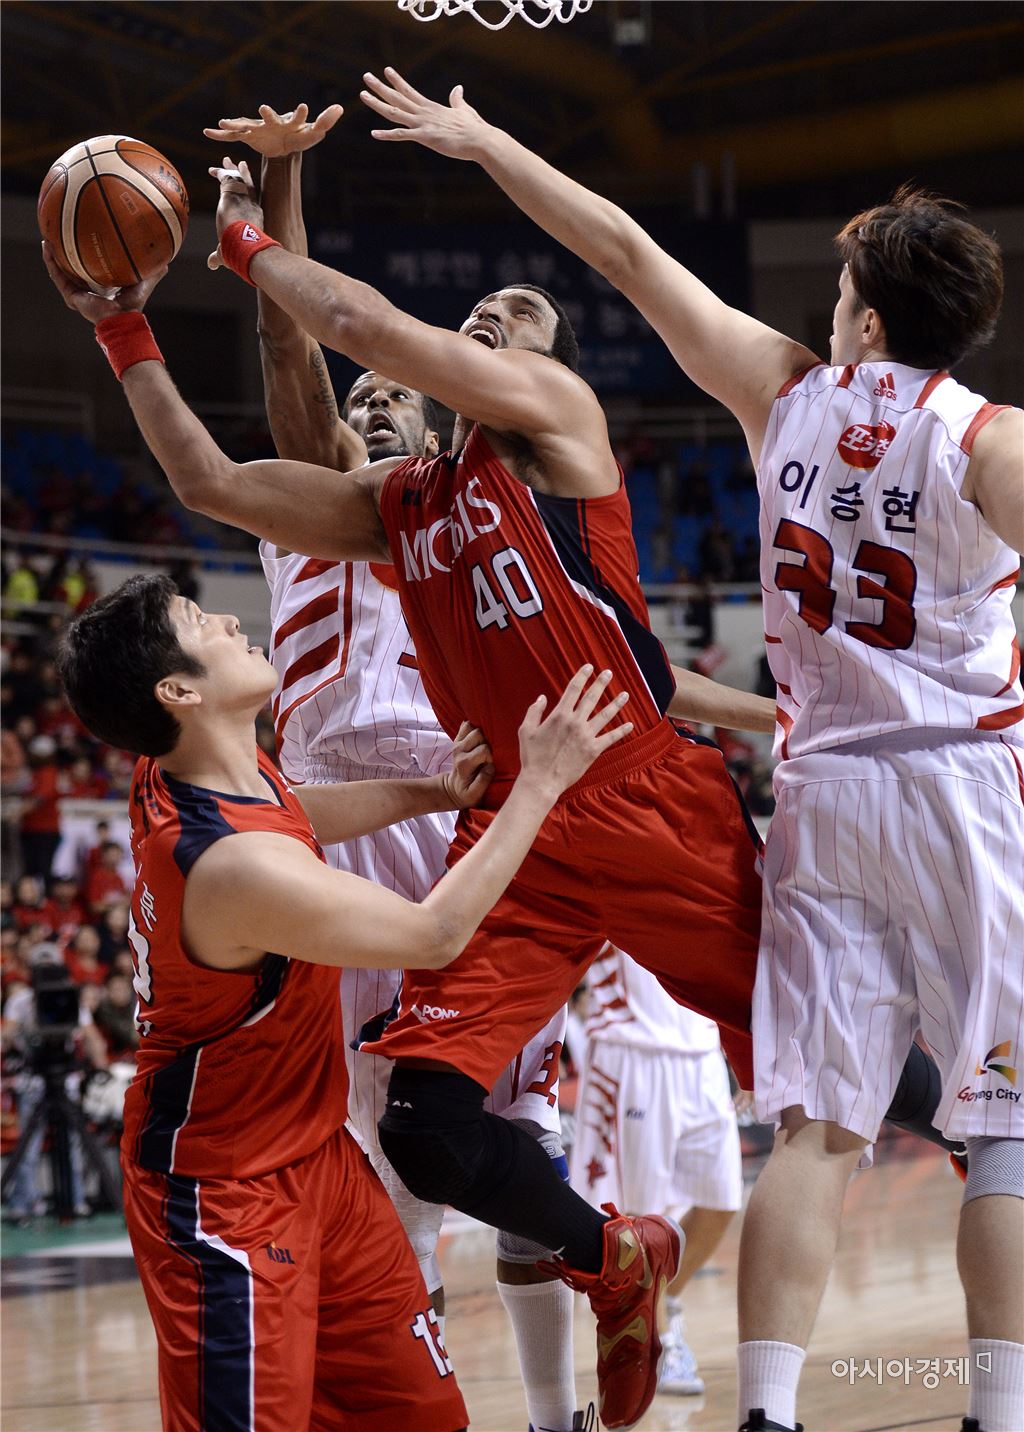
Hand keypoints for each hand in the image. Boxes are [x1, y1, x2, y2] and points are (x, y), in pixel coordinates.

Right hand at [42, 240, 166, 322]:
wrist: (122, 320)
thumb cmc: (133, 306)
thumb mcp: (142, 284)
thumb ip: (152, 274)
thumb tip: (166, 261)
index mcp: (102, 287)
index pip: (91, 269)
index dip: (86, 255)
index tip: (83, 239)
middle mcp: (87, 290)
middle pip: (73, 268)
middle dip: (66, 253)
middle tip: (60, 235)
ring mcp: (77, 294)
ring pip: (61, 271)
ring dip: (53, 255)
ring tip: (47, 238)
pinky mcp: (71, 296)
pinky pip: (57, 276)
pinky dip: (51, 262)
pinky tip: (46, 247)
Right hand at [203, 103, 342, 158]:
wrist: (283, 144)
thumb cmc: (299, 136)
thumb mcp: (314, 132)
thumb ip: (325, 121)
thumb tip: (340, 107)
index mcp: (289, 122)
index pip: (298, 117)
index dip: (302, 114)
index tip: (305, 108)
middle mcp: (271, 121)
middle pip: (269, 118)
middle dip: (267, 114)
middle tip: (264, 108)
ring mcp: (258, 128)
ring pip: (246, 126)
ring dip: (235, 124)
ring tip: (222, 123)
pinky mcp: (249, 135)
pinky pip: (233, 136)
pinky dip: (221, 135)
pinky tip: (208, 132)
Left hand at [207, 157, 263, 269]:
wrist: (246, 244)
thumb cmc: (241, 251)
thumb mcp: (228, 253)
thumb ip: (218, 256)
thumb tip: (211, 264)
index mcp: (255, 216)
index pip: (251, 201)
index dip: (247, 194)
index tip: (242, 189)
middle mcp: (251, 204)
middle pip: (248, 185)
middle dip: (243, 174)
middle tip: (242, 164)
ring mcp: (242, 197)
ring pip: (237, 178)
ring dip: (231, 168)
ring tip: (227, 159)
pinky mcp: (230, 193)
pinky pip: (225, 178)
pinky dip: (218, 172)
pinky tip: (212, 170)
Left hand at [361, 68, 490, 160]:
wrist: (480, 139)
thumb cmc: (474, 128)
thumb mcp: (464, 110)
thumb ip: (457, 100)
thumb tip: (458, 88)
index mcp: (431, 107)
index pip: (409, 91)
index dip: (396, 81)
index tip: (386, 70)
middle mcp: (424, 112)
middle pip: (397, 97)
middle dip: (380, 87)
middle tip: (366, 76)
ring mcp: (423, 124)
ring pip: (395, 112)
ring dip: (377, 103)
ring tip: (363, 94)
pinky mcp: (425, 137)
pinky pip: (401, 135)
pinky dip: (387, 135)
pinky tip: (374, 133)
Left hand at [441, 722, 494, 808]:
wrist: (452, 790)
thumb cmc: (466, 793)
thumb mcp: (474, 795)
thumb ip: (483, 780)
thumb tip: (490, 766)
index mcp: (464, 763)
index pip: (483, 750)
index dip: (491, 756)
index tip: (490, 765)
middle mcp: (459, 750)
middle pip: (478, 734)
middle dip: (487, 742)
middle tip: (488, 754)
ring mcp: (457, 744)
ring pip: (472, 727)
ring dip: (481, 734)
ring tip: (484, 745)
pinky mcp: (458, 740)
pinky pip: (466, 725)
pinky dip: (474, 728)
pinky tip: (479, 738)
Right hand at [517, 667, 630, 801]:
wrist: (542, 780)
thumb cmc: (532, 756)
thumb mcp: (526, 730)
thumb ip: (534, 711)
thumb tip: (542, 698)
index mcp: (559, 715)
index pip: (573, 689)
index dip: (582, 676)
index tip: (589, 667)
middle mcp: (575, 722)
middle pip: (592, 697)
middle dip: (601, 683)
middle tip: (608, 673)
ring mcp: (586, 736)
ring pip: (605, 715)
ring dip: (616, 703)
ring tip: (625, 694)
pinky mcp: (593, 750)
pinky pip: (611, 738)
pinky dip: (622, 731)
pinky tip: (630, 724)